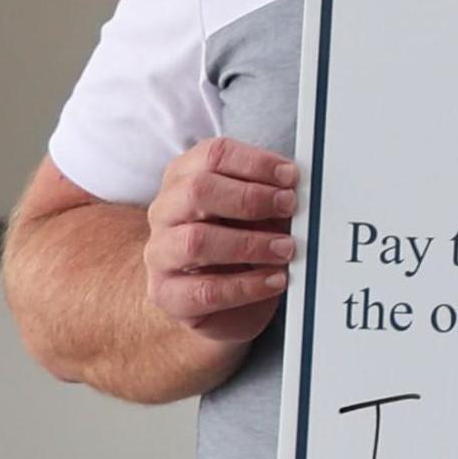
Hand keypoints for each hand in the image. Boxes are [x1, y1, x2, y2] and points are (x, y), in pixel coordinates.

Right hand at [144, 137, 298, 342]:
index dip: (255, 163)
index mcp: (185, 178)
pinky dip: (247, 286)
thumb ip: (270, 198)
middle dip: (250, 198)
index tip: (290, 177)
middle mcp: (166, 211)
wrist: (222, 303)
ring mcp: (161, 253)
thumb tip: (296, 192)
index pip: (213, 155)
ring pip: (196, 241)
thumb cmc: (239, 246)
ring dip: (250, 244)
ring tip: (285, 249)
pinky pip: (206, 290)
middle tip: (288, 207)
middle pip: (197, 190)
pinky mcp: (168, 295)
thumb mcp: (256, 214)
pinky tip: (274, 280)